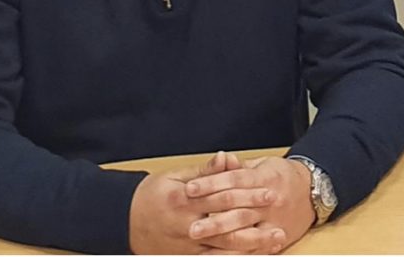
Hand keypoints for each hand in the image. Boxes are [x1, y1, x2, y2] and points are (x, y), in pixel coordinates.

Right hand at [129, 151, 273, 253]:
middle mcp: (186, 224)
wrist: (123, 220)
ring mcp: (186, 244)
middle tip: (280, 219)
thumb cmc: (153, 194)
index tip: (270, 191)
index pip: (223, 196)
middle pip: (228, 223)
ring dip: (252, 245)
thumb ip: (204, 172)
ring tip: (275, 240)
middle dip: (256, 221)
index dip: (248, 194)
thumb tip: (226, 156)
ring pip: (224, 247)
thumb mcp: (175, 177)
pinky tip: (253, 256)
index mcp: (184, 199)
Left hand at [185, 156, 314, 253]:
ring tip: (202, 239)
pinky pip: (258, 245)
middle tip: (190, 226)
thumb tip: (221, 159)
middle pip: (237, 208)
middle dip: (212, 218)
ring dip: (222, 235)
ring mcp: (274, 219)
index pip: (233, 180)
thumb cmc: (283, 175)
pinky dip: (241, 250)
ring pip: (246, 228)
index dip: (210, 184)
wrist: (314, 189)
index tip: (189, 189)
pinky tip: (223, 253)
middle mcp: (269, 199)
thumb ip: (239, 167)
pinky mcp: (279, 234)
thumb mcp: (263, 165)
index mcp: (264, 177)